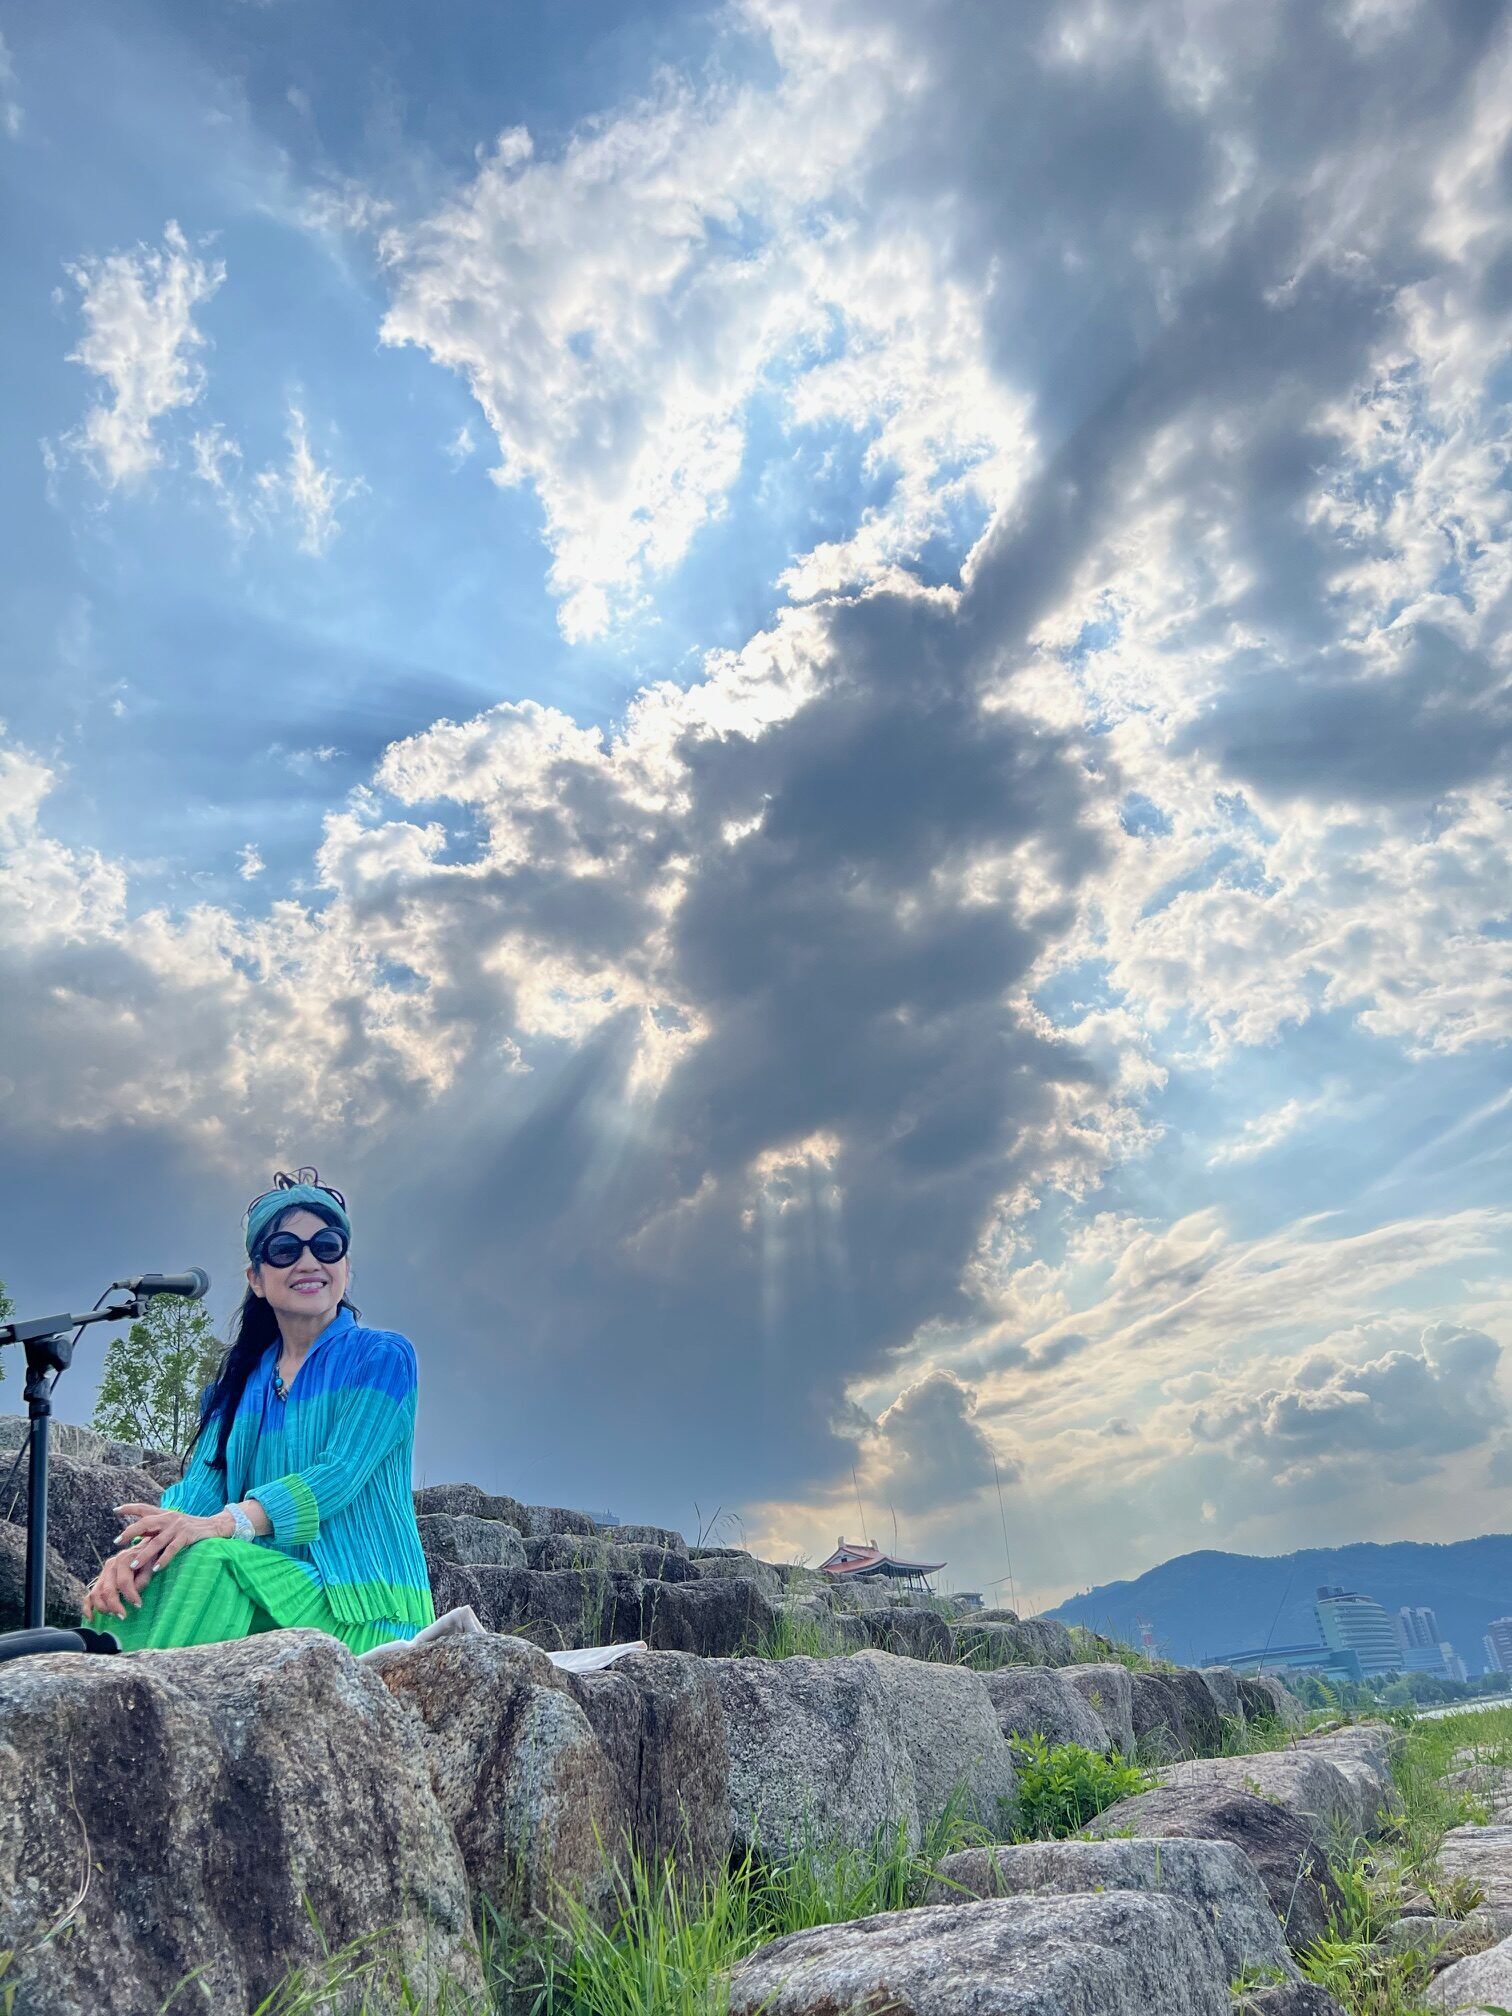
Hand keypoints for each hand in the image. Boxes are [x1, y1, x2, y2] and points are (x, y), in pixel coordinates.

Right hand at [83, 1544, 152, 1622]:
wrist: (142, 1551)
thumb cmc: (147, 1561)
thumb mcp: (150, 1566)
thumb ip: (142, 1579)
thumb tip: (133, 1594)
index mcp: (123, 1559)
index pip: (123, 1581)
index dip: (130, 1595)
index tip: (138, 1605)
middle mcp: (110, 1566)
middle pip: (107, 1589)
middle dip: (114, 1605)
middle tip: (123, 1616)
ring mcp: (102, 1574)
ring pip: (96, 1594)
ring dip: (103, 1607)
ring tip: (114, 1614)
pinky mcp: (99, 1581)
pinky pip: (89, 1596)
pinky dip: (88, 1608)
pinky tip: (92, 1618)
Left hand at [110, 1502, 226, 1578]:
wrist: (214, 1526)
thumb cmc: (189, 1528)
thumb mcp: (171, 1524)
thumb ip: (155, 1528)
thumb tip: (135, 1536)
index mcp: (163, 1514)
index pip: (144, 1508)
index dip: (129, 1508)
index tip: (115, 1511)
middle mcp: (169, 1518)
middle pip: (146, 1522)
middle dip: (130, 1532)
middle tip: (117, 1542)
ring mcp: (178, 1527)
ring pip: (157, 1541)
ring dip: (143, 1555)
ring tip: (132, 1566)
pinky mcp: (187, 1536)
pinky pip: (172, 1549)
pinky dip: (163, 1559)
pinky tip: (156, 1569)